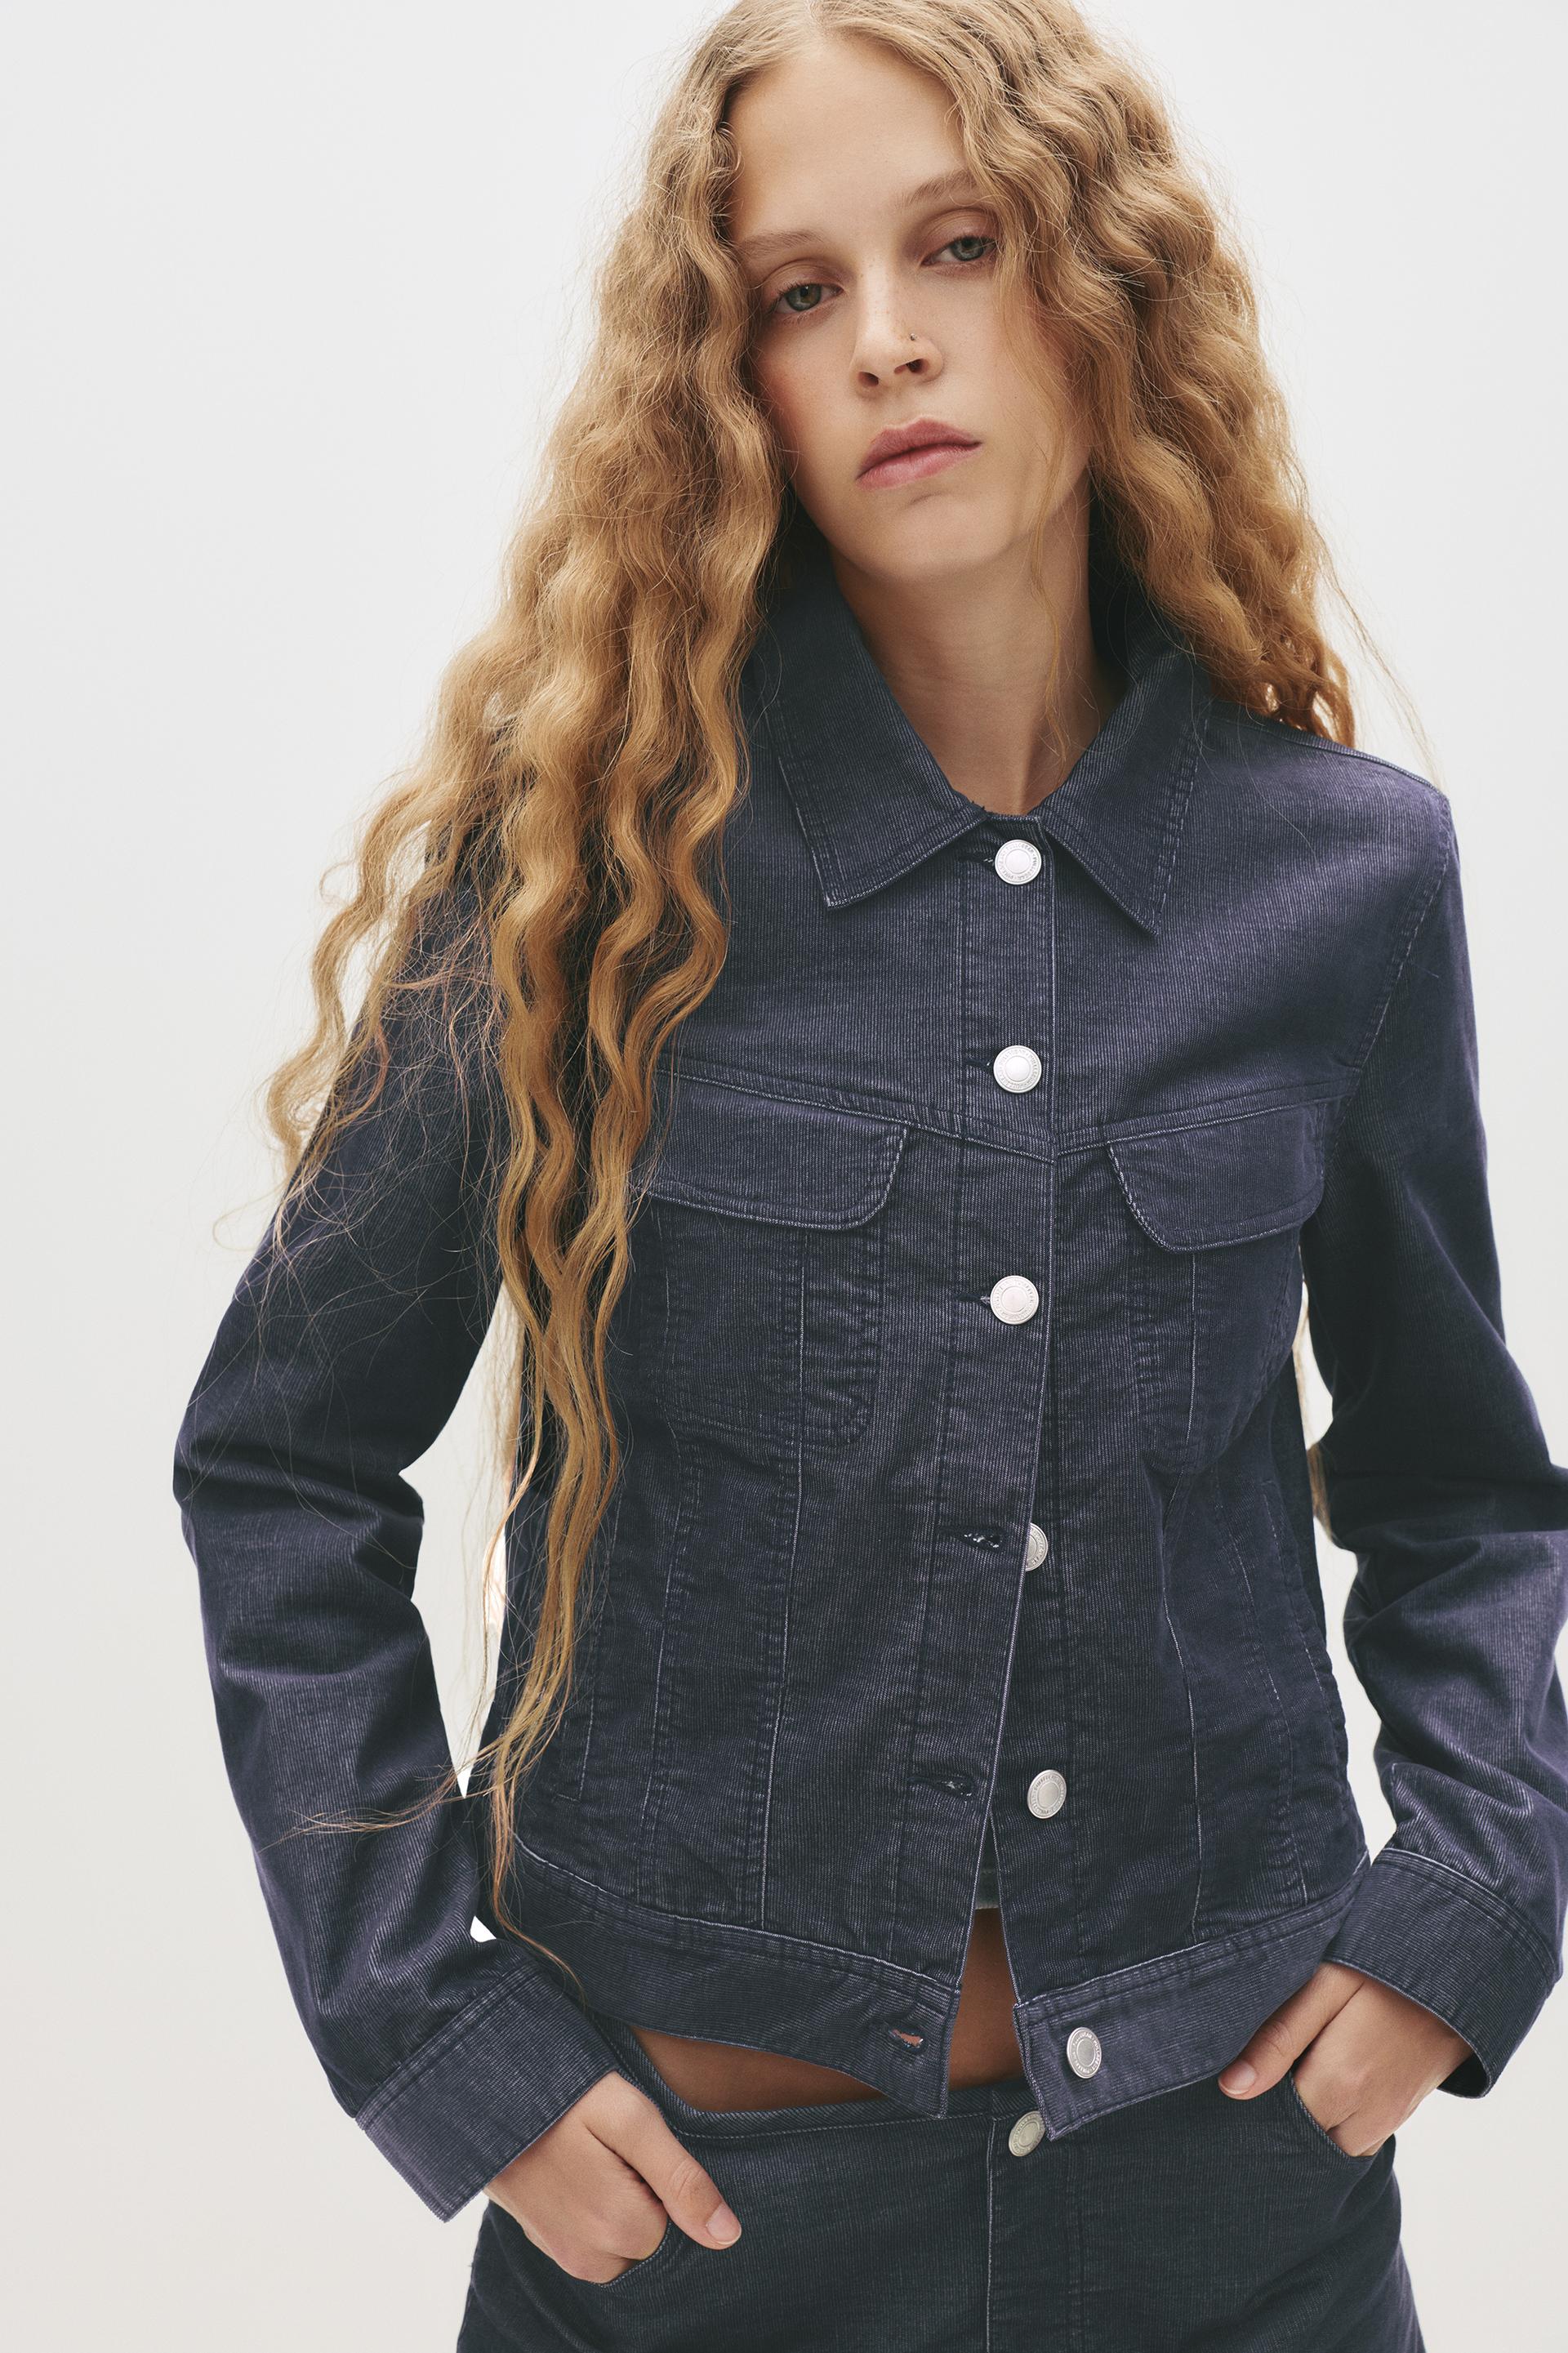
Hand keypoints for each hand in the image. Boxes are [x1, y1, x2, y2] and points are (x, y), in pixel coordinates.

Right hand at [484, 2069, 742, 2283]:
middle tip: (612, 2145)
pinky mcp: (542, 2241)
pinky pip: (590, 2240)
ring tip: (593, 2152)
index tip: (636, 2146)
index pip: (678, 2225)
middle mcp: (588, 2257)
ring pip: (621, 2242)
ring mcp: (562, 2253)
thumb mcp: (632, 2119)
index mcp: (618, 2228)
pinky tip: (576, 2166)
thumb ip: (681, 2179)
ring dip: (618, 2203)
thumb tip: (728, 2236)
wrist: (480, 2090)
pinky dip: (593, 2209)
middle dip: (644, 2196)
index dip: (665, 2180)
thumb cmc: (562, 2095)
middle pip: (649, 2238)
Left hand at [1217, 1962, 1472, 2155]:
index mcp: (1338, 2083)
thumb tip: (1231, 2087)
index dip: (1256, 2096)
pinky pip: (1360, 2134)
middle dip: (1283, 2109)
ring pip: (1332, 2140)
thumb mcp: (1325, 1985)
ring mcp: (1390, 2118)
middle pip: (1304, 2136)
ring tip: (1305, 2061)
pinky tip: (1333, 2070)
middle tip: (1275, 2060)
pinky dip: (1340, 2115)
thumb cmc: (1385, 1966)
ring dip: (1314, 2112)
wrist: (1461, 1965)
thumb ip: (1278, 2038)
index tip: (1247, 2066)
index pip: (1277, 2120)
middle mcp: (1366, 2116)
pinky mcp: (1404, 2111)